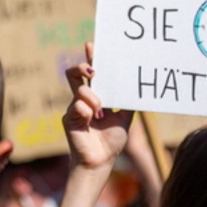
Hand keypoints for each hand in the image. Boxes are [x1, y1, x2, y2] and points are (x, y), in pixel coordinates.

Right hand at [62, 43, 131, 172]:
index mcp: (94, 97)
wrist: (101, 161)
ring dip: (92, 98)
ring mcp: (73, 108)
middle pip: (73, 74)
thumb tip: (138, 86)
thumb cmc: (111, 140)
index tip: (92, 45)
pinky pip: (77, 107)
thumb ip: (128, 102)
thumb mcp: (125, 117)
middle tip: (92, 70)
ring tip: (100, 111)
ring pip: (79, 91)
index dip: (90, 58)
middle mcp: (82, 100)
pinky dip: (87, 112)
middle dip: (82, 67)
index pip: (89, 74)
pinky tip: (92, 120)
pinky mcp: (68, 119)